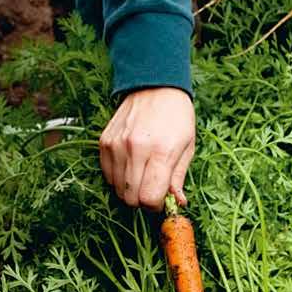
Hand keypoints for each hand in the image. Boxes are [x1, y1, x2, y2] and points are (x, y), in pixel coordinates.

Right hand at [99, 87, 194, 210]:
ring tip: (142, 173)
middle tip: (152, 188)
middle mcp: (135, 149)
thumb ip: (178, 177)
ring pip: (117, 188)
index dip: (156, 205)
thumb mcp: (188, 147)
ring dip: (130, 188)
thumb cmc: (176, 117)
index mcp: (161, 151)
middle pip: (131, 197)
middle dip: (142, 200)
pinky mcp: (104, 142)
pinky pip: (107, 174)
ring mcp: (116, 145)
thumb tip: (177, 203)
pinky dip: (118, 177)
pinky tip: (130, 165)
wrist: (155, 86)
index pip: (149, 198)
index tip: (162, 199)